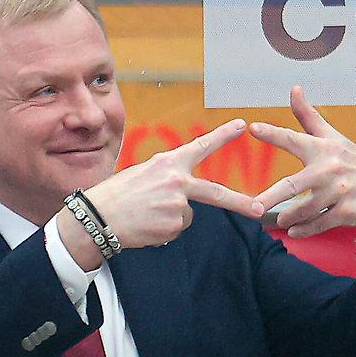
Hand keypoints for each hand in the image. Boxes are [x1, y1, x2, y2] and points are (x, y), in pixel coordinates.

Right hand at [58, 119, 264, 268]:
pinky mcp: (173, 226)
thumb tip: (182, 195)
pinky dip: (163, 231)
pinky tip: (146, 225)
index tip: (243, 125)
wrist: (98, 217)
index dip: (223, 135)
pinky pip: (176, 230)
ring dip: (171, 218)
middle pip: (216, 193)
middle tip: (258, 208)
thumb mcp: (142, 174)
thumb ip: (167, 178)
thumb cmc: (116, 195)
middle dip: (240, 202)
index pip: (201, 146)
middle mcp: (177, 182)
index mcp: (169, 163)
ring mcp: (177, 205)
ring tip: (146, 215)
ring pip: (187, 216)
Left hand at [250, 86, 355, 237]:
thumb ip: (308, 116)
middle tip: (253, 207)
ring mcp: (339, 191)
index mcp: (323, 148)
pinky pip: (320, 223)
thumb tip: (294, 89)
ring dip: (289, 217)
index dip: (273, 133)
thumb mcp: (333, 137)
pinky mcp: (348, 212)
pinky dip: (305, 229)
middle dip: (271, 197)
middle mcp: (330, 169)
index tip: (253, 128)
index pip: (294, 138)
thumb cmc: (354, 160)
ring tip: (279, 220)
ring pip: (305, 209)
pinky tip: (294, 232)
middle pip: (293, 185)